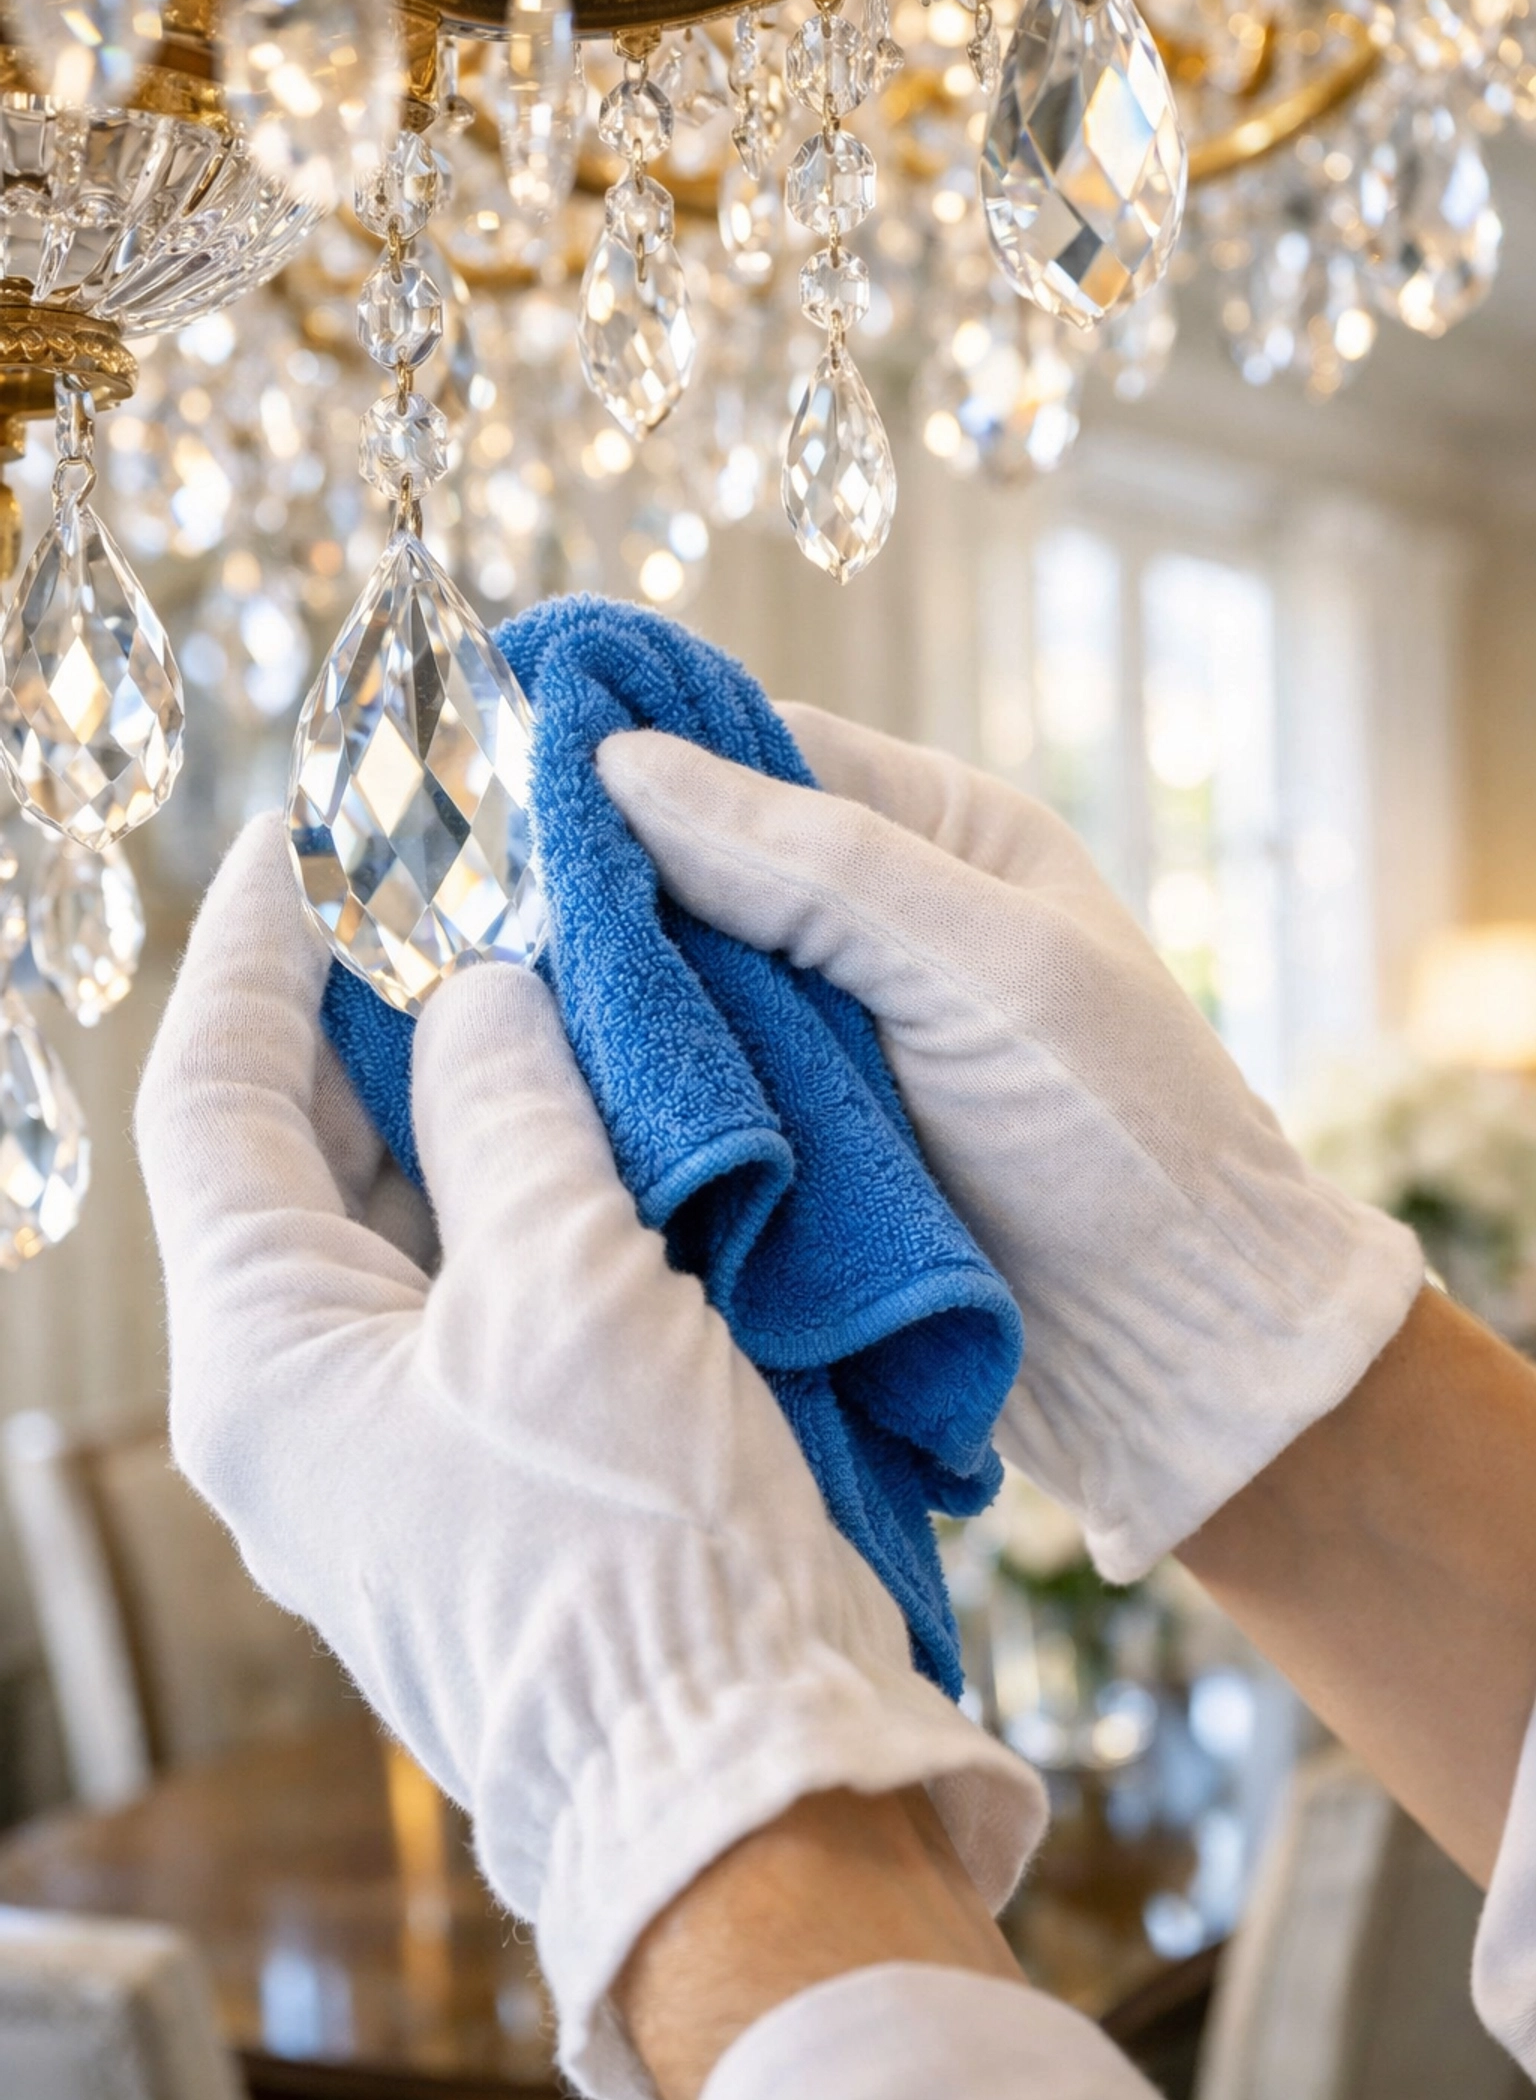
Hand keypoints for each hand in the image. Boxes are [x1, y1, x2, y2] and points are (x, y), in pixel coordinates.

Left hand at [135, 815, 1042, 2098]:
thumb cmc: (632, 1540)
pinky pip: (486, 1266)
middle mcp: (306, 1386)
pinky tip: (610, 1092)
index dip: (257, 940)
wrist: (742, 1774)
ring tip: (547, 955)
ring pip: (405, 1197)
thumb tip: (482, 993)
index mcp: (264, 1352)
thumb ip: (511, 1109)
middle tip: (459, 874)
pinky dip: (533, 1167)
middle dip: (372, 999)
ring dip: (469, 1078)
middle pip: (301, 1139)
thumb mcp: (566, 1287)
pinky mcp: (502, 1443)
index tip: (314, 824)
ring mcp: (404, 1421)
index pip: (213, 1091)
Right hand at [598, 706, 1422, 1579]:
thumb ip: (810, 864)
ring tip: (535, 1007)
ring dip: (619, 1000)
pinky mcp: (794, 1139)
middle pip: (701, 867)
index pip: (764, 750)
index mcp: (942, 834)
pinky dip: (638, 1092)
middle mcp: (877, 919)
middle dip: (618, 889)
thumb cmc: (1122, 1136)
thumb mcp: (983, 968)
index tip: (530, 771)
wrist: (1169, 1356)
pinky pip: (687, 1088)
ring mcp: (830, 1034)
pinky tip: (568, 1090)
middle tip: (513, 910)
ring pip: (678, 982)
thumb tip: (620, 763)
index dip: (649, 757)